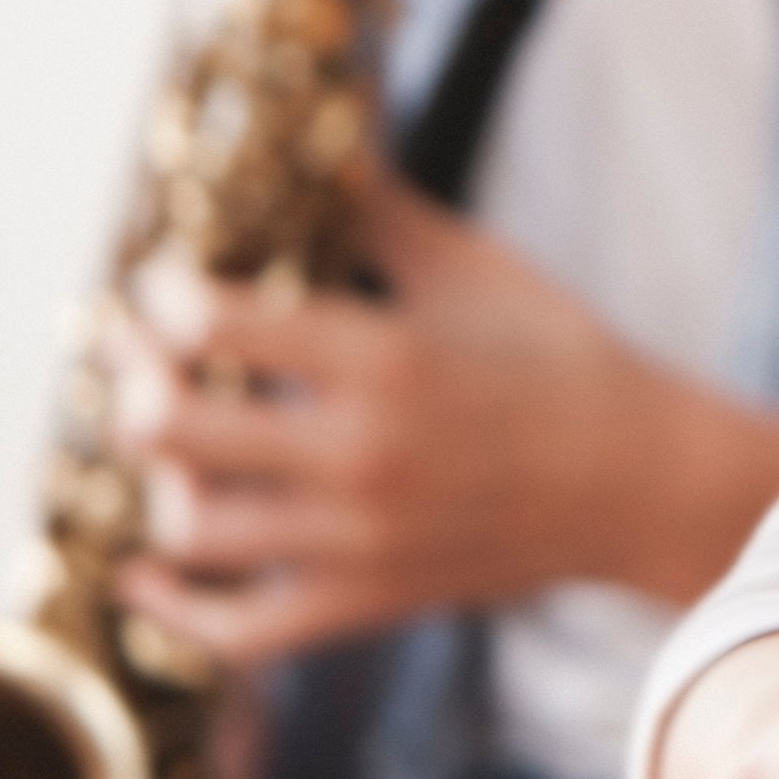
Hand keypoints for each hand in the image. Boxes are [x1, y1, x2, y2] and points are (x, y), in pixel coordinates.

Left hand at [107, 165, 778, 660]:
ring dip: (157, 479)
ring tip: (170, 449)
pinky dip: (177, 610)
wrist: (645, 481)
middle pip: (167, 428)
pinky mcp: (370, 599)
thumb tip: (313, 149)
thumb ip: (380, 215)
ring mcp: (361, 538)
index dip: (161, 295)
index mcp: (387, 358)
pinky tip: (147, 577)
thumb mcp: (479, 269)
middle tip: (138, 358)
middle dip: (133, 382)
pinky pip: (240, 630)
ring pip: (188, 525)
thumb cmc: (565, 362)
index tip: (165, 283)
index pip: (212, 322)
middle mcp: (361, 453)